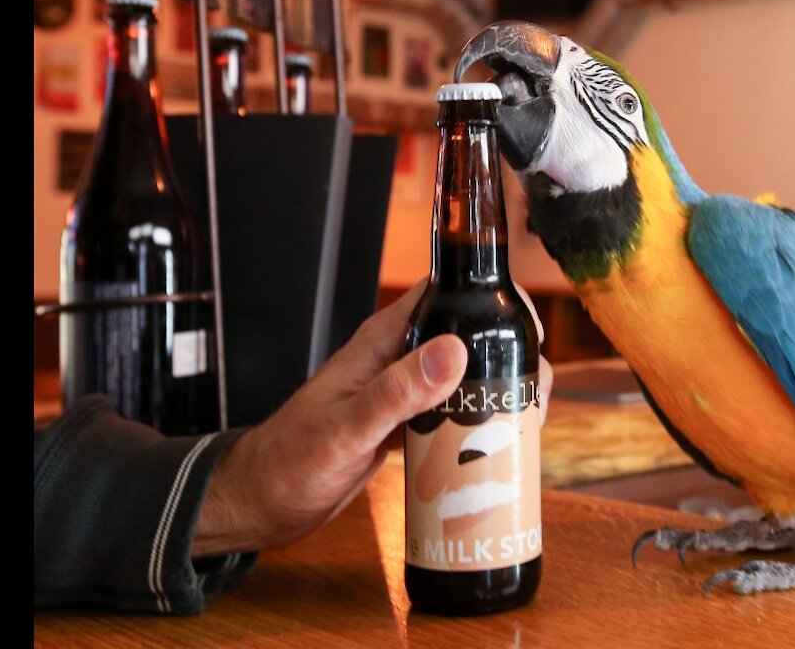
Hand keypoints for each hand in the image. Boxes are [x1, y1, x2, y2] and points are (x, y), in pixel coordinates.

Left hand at [193, 281, 552, 556]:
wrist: (262, 504)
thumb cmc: (290, 463)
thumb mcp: (346, 430)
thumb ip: (396, 392)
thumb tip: (453, 352)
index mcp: (385, 339)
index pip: (448, 291)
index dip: (492, 297)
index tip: (526, 331)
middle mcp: (401, 357)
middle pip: (471, 335)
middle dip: (511, 354)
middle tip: (532, 396)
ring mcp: (407, 390)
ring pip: (470, 375)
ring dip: (501, 392)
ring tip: (526, 424)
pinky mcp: (410, 423)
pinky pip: (457, 412)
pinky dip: (482, 424)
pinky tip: (502, 447)